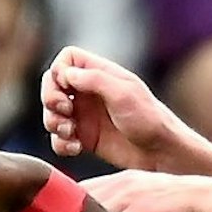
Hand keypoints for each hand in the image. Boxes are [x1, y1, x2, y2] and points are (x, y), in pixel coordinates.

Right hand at [41, 46, 198, 171]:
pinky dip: (60, 144)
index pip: (67, 59)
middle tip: (64, 111)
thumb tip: (65, 73)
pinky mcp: (85, 138)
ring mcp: (86, 116)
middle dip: (50, 99)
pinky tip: (76, 149)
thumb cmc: (149, 120)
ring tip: (70, 133)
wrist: (161, 153)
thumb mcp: (124, 94)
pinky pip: (59, 139)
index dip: (59, 71)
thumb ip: (95, 79)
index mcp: (102, 75)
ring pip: (51, 113)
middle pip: (52, 85)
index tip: (67, 88)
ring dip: (53, 123)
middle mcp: (91, 93)